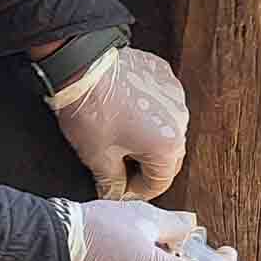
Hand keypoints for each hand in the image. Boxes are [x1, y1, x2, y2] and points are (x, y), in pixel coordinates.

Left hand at [48, 46, 188, 199]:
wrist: (81, 67)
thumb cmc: (91, 112)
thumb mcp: (97, 158)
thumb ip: (112, 183)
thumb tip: (115, 192)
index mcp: (168, 146)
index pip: (158, 183)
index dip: (136, 191)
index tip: (118, 188)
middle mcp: (180, 121)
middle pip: (167, 157)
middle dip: (144, 166)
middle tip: (118, 167)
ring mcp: (175, 95)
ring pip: (166, 129)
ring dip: (147, 138)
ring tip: (119, 136)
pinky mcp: (164, 75)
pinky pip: (162, 103)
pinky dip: (148, 112)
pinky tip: (125, 111)